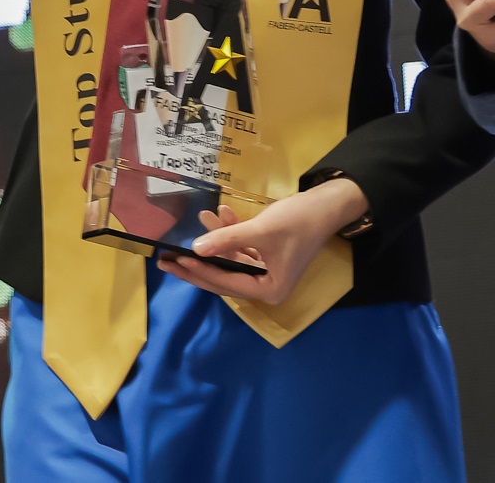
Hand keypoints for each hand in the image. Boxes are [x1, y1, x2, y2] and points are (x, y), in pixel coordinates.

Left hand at [163, 177, 366, 304]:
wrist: (328, 204)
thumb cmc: (298, 222)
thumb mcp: (259, 231)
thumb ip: (227, 240)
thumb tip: (195, 249)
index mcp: (268, 290)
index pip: (224, 283)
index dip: (198, 270)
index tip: (174, 261)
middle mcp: (266, 286)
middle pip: (223, 276)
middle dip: (197, 263)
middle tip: (167, 259)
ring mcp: (267, 271)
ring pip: (231, 259)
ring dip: (216, 239)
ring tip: (199, 220)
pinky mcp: (268, 255)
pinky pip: (242, 247)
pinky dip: (231, 232)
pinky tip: (220, 214)